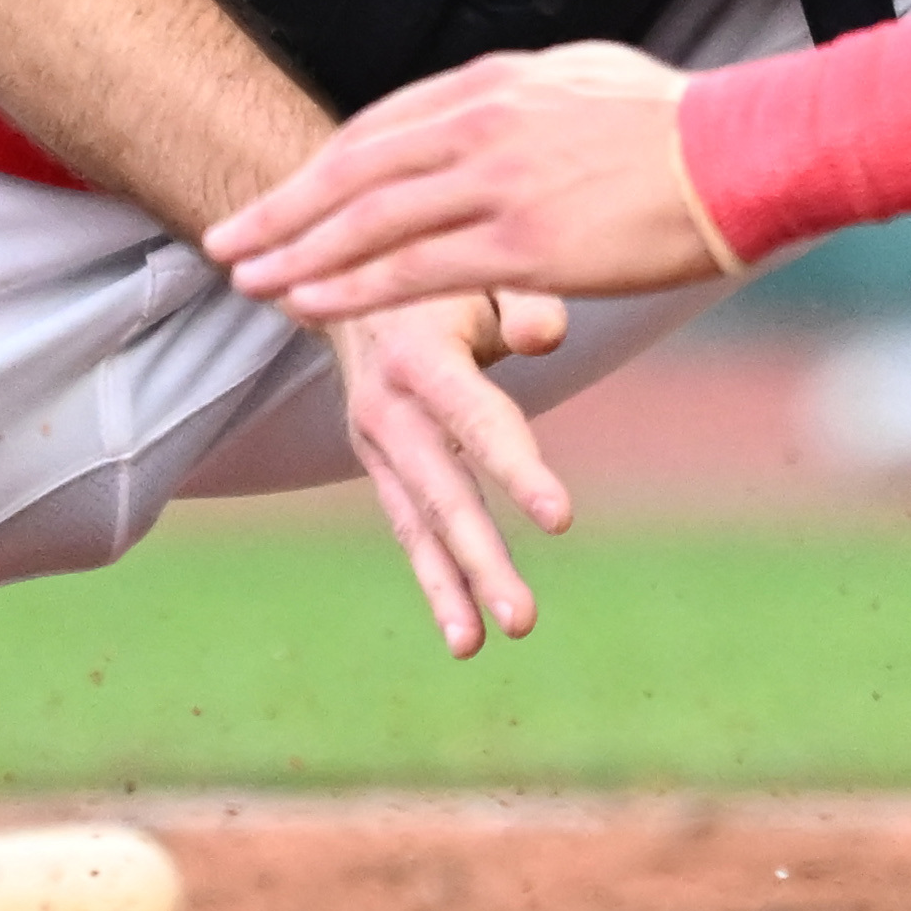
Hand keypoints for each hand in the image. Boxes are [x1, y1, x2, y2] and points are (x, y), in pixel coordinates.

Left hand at [209, 43, 714, 323]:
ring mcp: (499, 183)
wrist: (748, 151)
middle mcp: (483, 124)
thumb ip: (531, 95)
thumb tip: (500, 104)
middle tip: (225, 237)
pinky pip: (413, 269)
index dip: (324, 166)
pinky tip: (309, 303)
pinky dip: (350, 286)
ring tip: (247, 279)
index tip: (286, 193)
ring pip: (368, 220)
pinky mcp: (525, 243)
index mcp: (497, 82)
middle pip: (353, 167)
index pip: (382, 125)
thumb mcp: (590, 77)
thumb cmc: (686, 121)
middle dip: (281, 207)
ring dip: (296, 251)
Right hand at [335, 287, 579, 656]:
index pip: (477, 420)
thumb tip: (547, 340)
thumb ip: (522, 300)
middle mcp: (388, 409)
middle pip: (443, 494)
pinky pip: (409, 529)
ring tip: (485, 644)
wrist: (347, 273)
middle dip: (483, 560)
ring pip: (420, 525)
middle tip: (524, 620)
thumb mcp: (479, 267)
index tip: (562, 522)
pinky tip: (464, 634)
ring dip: (453, 588)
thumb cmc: (444, 268)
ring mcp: (376, 443)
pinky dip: (434, 580)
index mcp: (420, 355)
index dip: (518, 470)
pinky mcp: (379, 464)